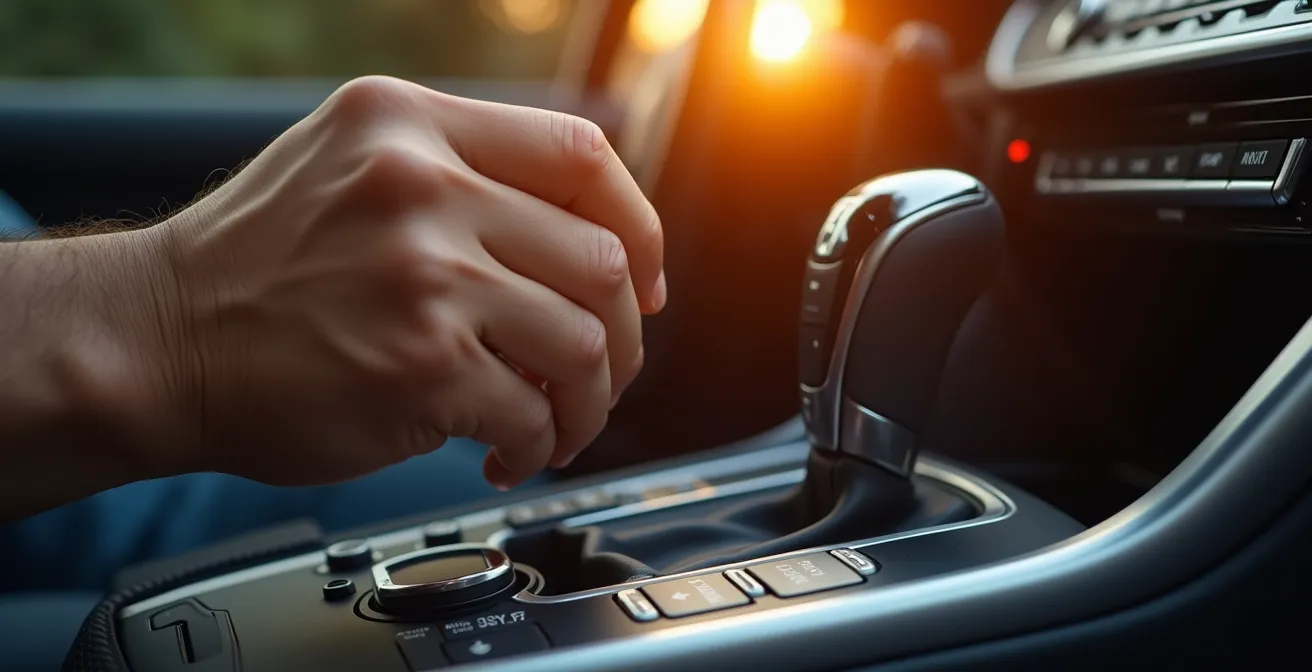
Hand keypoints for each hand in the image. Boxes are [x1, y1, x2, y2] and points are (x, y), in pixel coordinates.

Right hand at [139, 76, 664, 488]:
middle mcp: (423, 185)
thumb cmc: (253, 267)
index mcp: (411, 124)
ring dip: (589, 400)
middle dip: (621, 335)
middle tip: (601, 372)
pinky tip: (503, 452)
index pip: (581, 153)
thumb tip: (582, 235)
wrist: (154, 342)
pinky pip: (532, 411)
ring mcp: (426, 274)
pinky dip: (536, 444)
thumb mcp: (348, 165)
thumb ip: (457, 172)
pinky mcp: (422, 365)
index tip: (641, 279)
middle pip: (600, 257)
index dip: (636, 224)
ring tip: (558, 425)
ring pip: (583, 341)